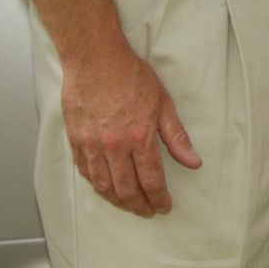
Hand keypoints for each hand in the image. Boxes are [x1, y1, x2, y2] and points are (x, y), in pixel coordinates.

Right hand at [61, 38, 199, 214]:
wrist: (94, 57)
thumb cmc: (129, 75)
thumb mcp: (162, 103)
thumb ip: (176, 137)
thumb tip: (193, 161)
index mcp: (140, 137)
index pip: (152, 181)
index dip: (159, 199)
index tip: (164, 206)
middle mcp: (114, 146)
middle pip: (127, 190)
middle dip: (140, 206)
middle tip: (147, 210)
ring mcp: (92, 144)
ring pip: (103, 186)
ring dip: (117, 200)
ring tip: (128, 204)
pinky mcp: (75, 139)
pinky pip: (85, 171)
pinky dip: (97, 183)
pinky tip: (105, 186)